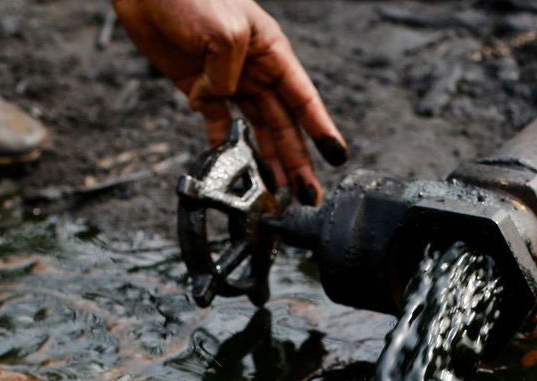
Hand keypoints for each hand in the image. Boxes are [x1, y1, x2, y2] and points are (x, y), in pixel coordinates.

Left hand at [113, 0, 348, 203]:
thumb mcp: (226, 31)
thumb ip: (228, 75)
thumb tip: (219, 103)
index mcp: (272, 51)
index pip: (303, 98)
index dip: (321, 130)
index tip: (336, 157)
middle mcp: (255, 68)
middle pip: (283, 123)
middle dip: (297, 159)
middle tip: (307, 193)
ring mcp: (228, 78)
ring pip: (256, 127)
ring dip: (268, 158)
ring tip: (278, 189)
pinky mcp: (200, 84)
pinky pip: (218, 120)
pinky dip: (224, 142)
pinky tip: (232, 163)